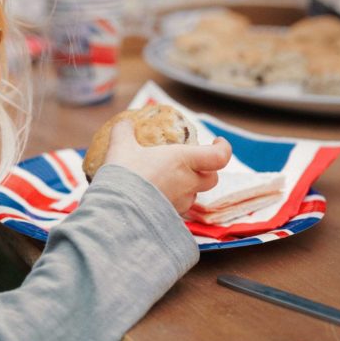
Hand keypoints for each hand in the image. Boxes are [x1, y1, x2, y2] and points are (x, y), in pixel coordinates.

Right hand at [103, 118, 231, 214]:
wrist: (116, 211)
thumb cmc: (125, 175)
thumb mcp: (121, 147)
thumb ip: (124, 132)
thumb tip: (125, 123)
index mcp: (183, 160)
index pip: (219, 157)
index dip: (223, 148)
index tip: (217, 142)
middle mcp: (187, 183)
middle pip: (211, 178)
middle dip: (206, 170)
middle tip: (191, 162)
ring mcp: (181, 203)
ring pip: (194, 194)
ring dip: (187, 187)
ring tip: (168, 180)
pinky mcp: (171, 217)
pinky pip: (178, 207)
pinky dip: (172, 200)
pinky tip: (154, 196)